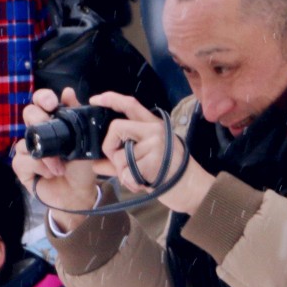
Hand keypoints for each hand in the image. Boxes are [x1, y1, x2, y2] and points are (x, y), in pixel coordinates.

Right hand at [12, 88, 107, 228]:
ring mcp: (28, 150)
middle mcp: (39, 134)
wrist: (79, 194)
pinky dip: (37, 167)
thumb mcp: (84, 140)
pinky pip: (21, 160)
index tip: (51, 103)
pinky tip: (49, 174)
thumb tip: (68, 91)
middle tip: (49, 125)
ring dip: (45, 155)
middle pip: (28, 114)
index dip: (43, 98)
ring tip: (60, 166)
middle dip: (38, 119)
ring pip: (24, 140)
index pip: (41, 102)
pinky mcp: (23, 168)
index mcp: (53, 124)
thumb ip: (77, 116)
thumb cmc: (82, 168)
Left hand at [90, 91, 215, 214]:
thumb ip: (121, 156)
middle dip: (109, 147)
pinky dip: (129, 183)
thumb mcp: (147, 156)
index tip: (94, 100)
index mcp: (152, 124)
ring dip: (122, 172)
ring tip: (139, 177)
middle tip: (119, 162)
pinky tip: (143, 183)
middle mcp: (154, 129)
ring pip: (119, 156)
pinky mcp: (154, 160)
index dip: (110, 99)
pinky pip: (126, 173)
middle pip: (116, 127)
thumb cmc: (168, 172)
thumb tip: (95, 162)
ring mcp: (155, 144)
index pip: (130, 104)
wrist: (191, 188)